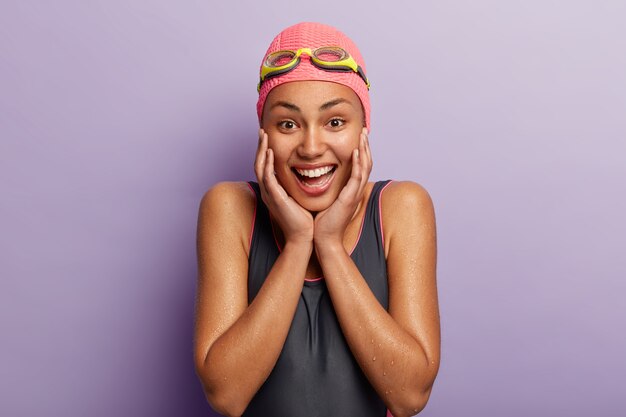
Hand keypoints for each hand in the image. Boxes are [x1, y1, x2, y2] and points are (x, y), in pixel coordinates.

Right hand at [254, 128, 313, 245]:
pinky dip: (268, 164)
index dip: (265, 151)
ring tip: (263, 136)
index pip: (265, 166)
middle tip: (262, 131)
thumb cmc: (304, 218)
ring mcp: (269, 195)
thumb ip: (297, 185)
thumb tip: (306, 172)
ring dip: (261, 150)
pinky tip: (270, 152)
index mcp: (272, 190)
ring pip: (260, 168)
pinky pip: (268, 178)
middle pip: (258, 164)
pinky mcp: (275, 198)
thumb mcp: (299, 196)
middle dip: (260, 146)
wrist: (304, 236)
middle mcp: (267, 191)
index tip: (268, 137)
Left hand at [314, 128, 371, 246]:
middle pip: (366, 163)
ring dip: (365, 150)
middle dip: (366, 146)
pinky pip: (357, 177)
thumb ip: (327, 188)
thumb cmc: (322, 222)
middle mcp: (355, 190)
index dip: (360, 151)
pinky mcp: (349, 198)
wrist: (323, 239)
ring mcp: (354, 194)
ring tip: (363, 135)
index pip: (359, 166)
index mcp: (350, 190)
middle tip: (365, 130)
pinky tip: (356, 152)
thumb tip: (318, 177)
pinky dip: (358, 163)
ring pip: (365, 167)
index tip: (358, 137)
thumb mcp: (327, 200)